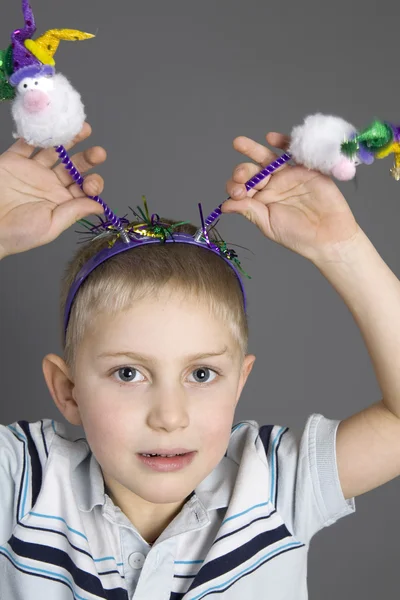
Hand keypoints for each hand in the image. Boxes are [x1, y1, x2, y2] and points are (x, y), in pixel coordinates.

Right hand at [0, 122, 105, 258]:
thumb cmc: (16, 234)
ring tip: (84, 130)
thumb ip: (74, 212)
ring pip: (54, 150)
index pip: (83, 188)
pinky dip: (37, 134)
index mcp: (61, 201)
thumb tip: (99, 206)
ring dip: (69, 140)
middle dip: (87, 158)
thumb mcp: (50, 226)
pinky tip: (52, 127)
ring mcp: (32, 170)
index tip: (91, 184)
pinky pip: (26, 143)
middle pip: (74, 166)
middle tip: (98, 153)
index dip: (92, 183)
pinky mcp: (13, 160)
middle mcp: (50, 184)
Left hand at [224, 132, 361, 263]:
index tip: (237, 194)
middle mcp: (272, 185)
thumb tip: (224, 205)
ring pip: (268, 158)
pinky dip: (283, 143)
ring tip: (239, 144)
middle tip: (241, 175)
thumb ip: (249, 211)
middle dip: (242, 171)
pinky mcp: (306, 169)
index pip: (241, 187)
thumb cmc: (298, 236)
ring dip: (253, 149)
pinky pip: (293, 152)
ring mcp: (288, 175)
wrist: (329, 237)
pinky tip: (270, 139)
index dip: (235, 187)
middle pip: (252, 171)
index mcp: (260, 200)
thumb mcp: (268, 224)